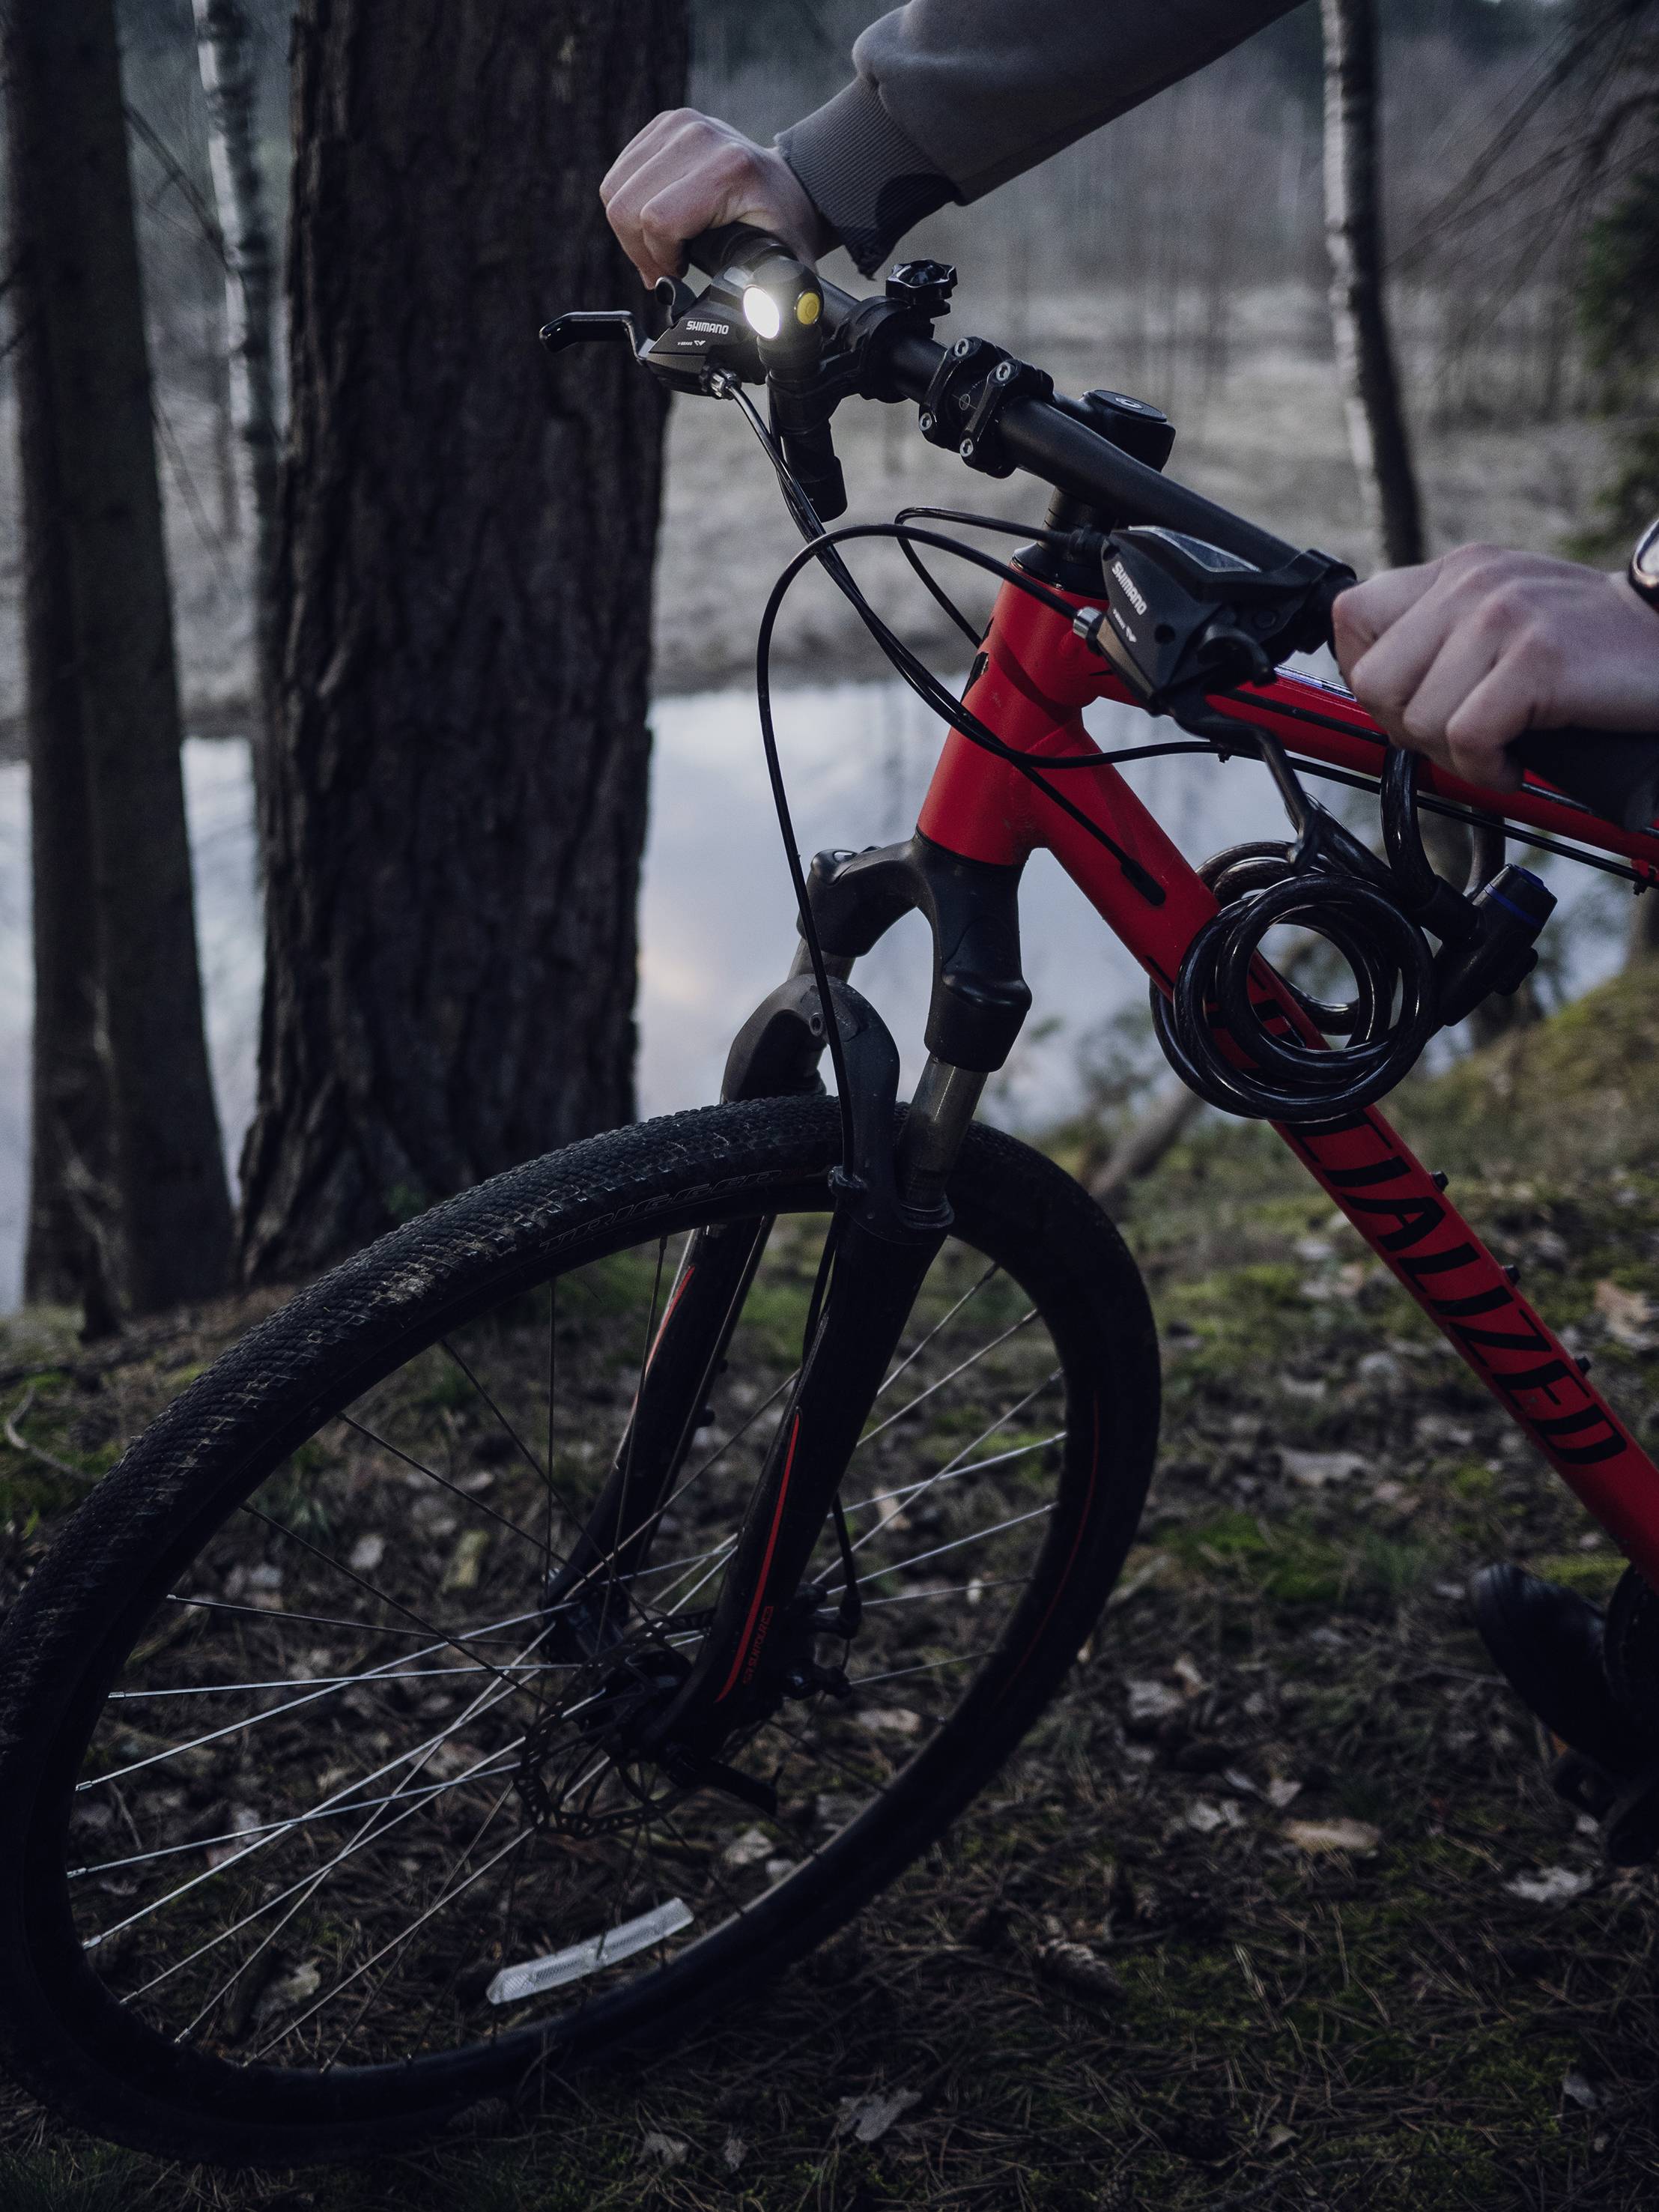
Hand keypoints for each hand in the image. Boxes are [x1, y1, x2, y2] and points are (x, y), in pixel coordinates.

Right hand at [602, 110, 829, 287]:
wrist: (788, 183)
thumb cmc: (783, 224)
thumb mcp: (785, 264)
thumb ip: (771, 296)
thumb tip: (759, 324)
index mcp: (728, 169)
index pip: (659, 220)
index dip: (658, 258)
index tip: (675, 275)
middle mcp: (699, 137)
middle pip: (627, 206)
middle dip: (639, 250)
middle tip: (663, 268)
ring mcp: (679, 124)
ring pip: (616, 189)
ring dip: (630, 231)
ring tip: (660, 247)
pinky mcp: (664, 123)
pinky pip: (620, 173)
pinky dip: (628, 205)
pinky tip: (655, 221)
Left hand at [1331, 544, 1658, 792]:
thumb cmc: (1592, 653)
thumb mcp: (1505, 621)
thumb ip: (1441, 636)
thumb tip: (1374, 690)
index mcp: (1458, 570)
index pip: (1351, 617)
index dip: (1366, 677)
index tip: (1410, 705)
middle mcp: (1472, 583)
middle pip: (1372, 681)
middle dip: (1406, 730)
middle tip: (1456, 740)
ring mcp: (1502, 616)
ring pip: (1417, 719)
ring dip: (1454, 758)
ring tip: (1497, 750)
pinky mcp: (1535, 658)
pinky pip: (1467, 740)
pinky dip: (1487, 772)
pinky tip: (1516, 764)